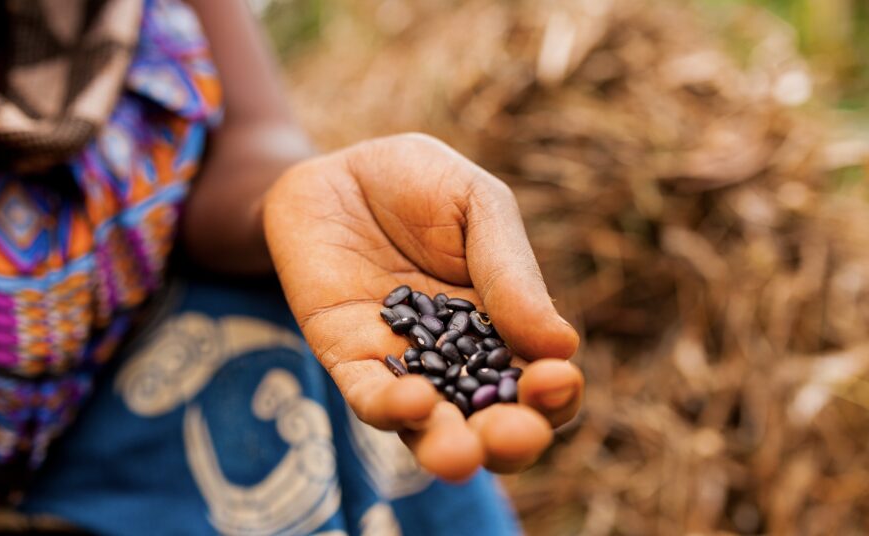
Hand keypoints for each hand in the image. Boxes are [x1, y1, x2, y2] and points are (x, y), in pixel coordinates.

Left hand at [263, 133, 582, 479]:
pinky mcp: (348, 358)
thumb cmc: (418, 183)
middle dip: (511, 442)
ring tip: (461, 453)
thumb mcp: (479, 207)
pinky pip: (369, 396)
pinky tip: (411, 401)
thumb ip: (511, 273)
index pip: (542, 385)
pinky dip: (390, 408)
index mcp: (506, 328)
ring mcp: (402, 365)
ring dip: (450, 448)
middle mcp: (458, 362)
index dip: (557, 396)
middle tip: (515, 434)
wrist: (336, 169)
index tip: (556, 378)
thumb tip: (562, 346)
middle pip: (493, 424)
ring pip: (431, 428)